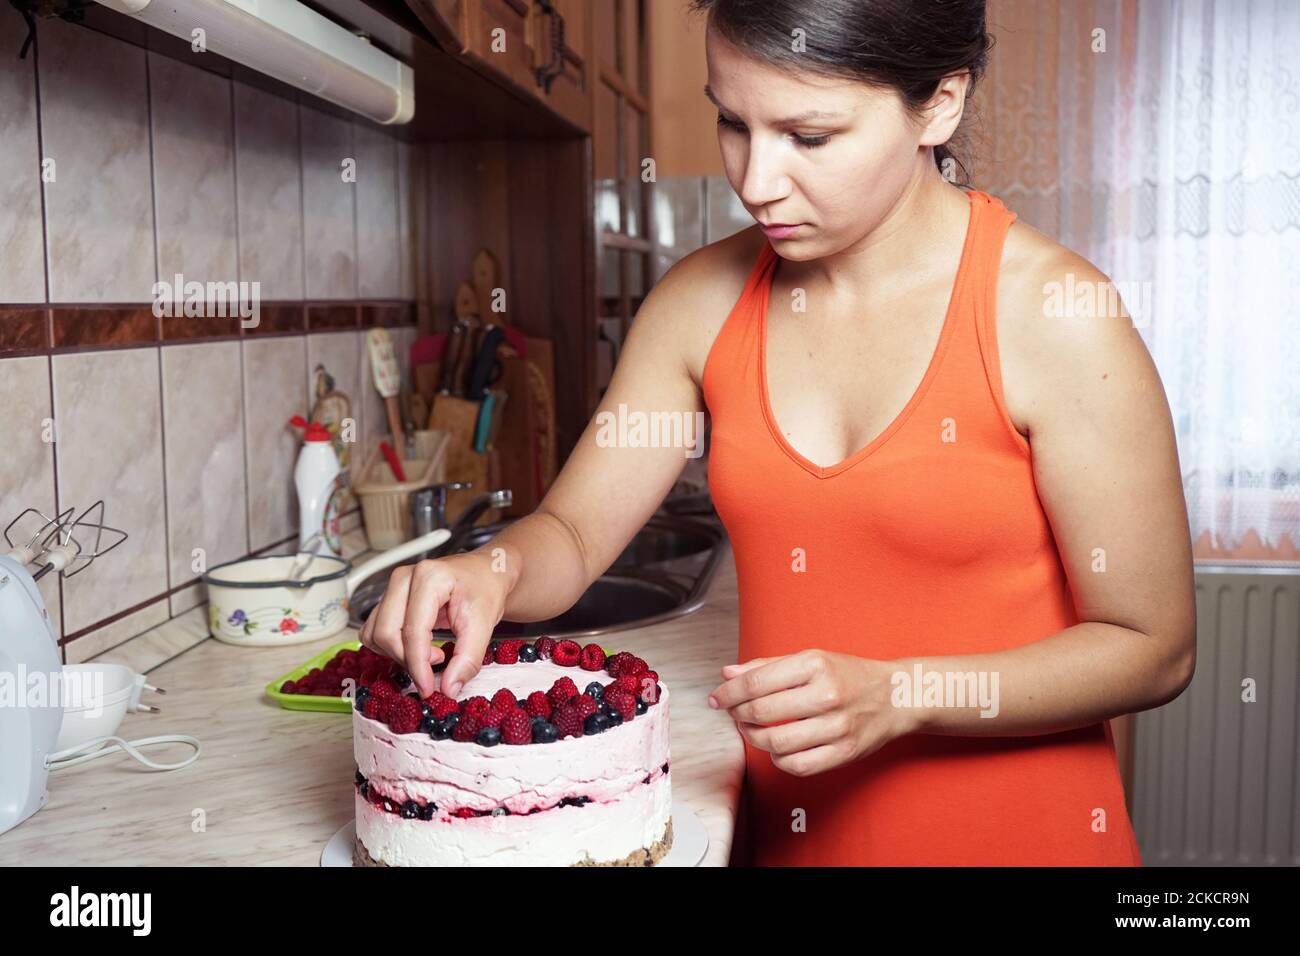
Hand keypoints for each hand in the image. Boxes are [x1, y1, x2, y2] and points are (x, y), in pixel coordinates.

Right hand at [358, 550, 516, 698]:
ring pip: (375, 633)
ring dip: (398, 654)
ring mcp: (393, 587)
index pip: (412, 630)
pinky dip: (391, 647)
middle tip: (438, 664)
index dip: (418, 665)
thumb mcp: (485, 624)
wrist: (486, 574)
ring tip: (430, 652)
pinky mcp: (389, 599)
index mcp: (429, 577)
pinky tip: (418, 646)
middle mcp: (404, 578)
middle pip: (386, 633)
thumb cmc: (485, 590)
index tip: (428, 688)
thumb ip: (468, 658)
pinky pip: (374, 631)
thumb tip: (449, 688)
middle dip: (408, 659)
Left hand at [707, 650, 917, 775]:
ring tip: (752, 729)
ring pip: (776, 742)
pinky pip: (797, 765)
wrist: (896, 696)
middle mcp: (827, 694)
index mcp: (815, 665)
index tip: (716, 699)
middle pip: (762, 712)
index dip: (728, 693)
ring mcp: (837, 726)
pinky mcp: (844, 752)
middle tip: (733, 713)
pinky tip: (777, 747)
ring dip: (753, 738)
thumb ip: (767, 667)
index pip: (756, 682)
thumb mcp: (810, 659)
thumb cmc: (848, 675)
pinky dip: (778, 759)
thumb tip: (727, 674)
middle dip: (737, 714)